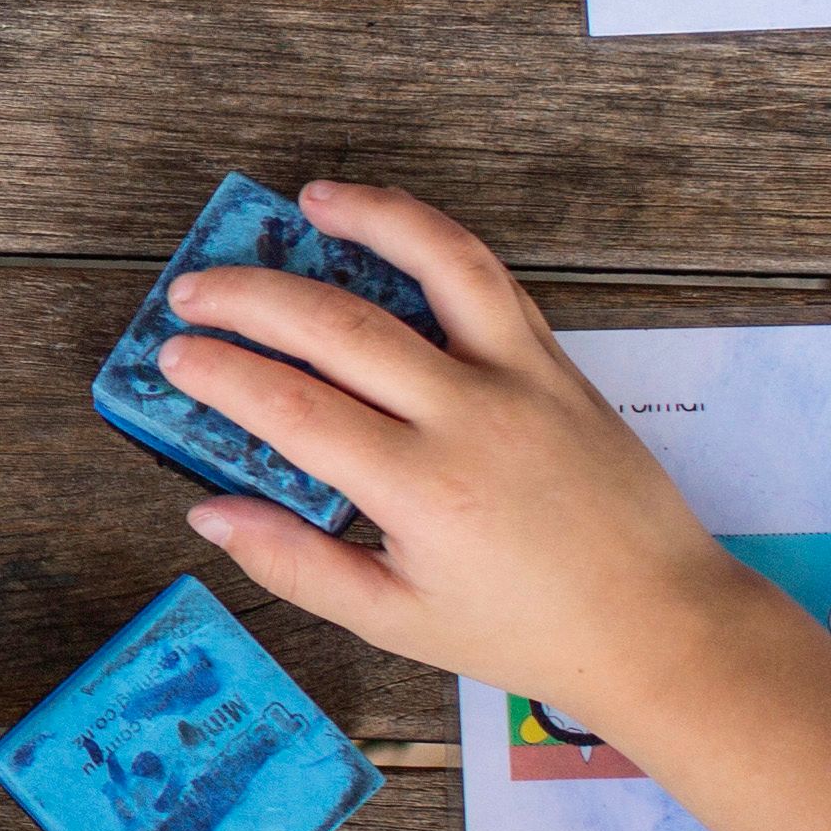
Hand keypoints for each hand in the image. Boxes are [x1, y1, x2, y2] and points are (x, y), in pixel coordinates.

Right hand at [152, 180, 779, 740]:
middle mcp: (468, 417)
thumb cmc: (524, 629)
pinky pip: (490, 280)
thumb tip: (209, 513)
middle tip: (193, 291)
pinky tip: (395, 228)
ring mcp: (520, 378)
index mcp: (420, 489)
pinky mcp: (556, 363)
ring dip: (367, 219)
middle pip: (338, 325)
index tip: (173, 356)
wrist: (657, 622)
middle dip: (249, 297)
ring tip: (307, 201)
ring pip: (436, 265)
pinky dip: (437, 242)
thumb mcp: (394, 621)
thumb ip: (294, 565)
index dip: (219, 373)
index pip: (291, 406)